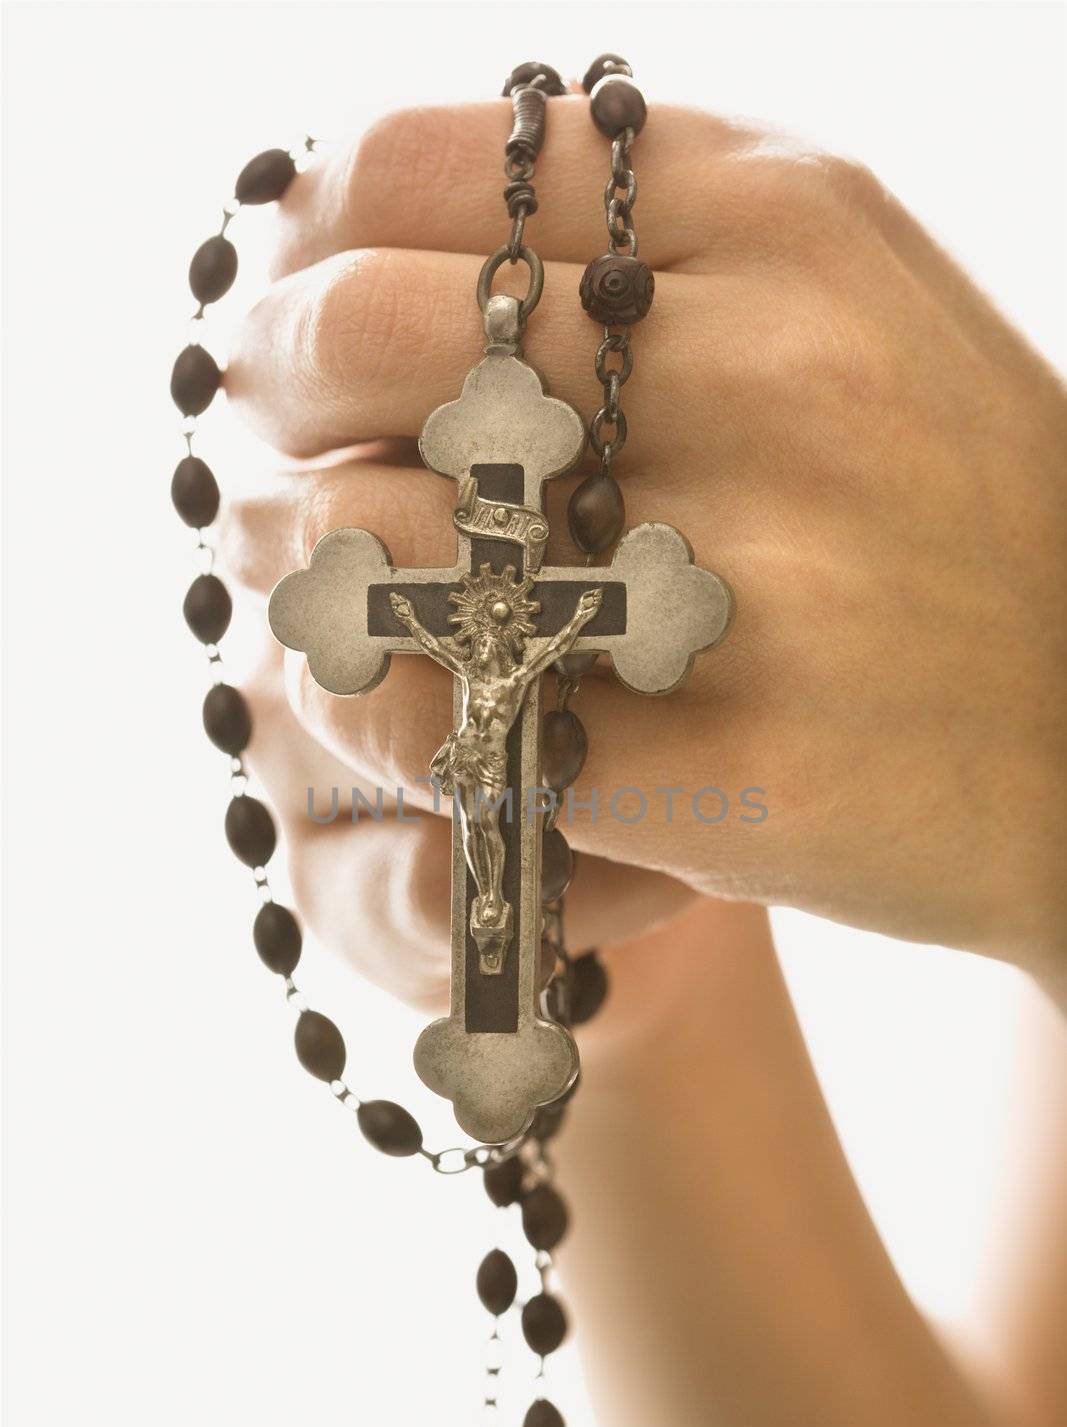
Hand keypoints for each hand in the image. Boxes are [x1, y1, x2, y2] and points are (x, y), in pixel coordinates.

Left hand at [221, 97, 1066, 1001]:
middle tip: (261, 428)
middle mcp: (776, 378)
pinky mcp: (737, 770)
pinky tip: (402, 694)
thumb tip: (385, 221)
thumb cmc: (946, 516)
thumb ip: (653, 238)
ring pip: (382, 538)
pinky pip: (455, 728)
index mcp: (791, 225)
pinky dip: (385, 711)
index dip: (305, 232)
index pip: (429, 167)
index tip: (287, 290)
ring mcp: (761, 582)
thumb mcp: (845, 305)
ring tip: (311, 566)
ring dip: (302, 556)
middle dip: (270, 380)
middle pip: (374, 333)